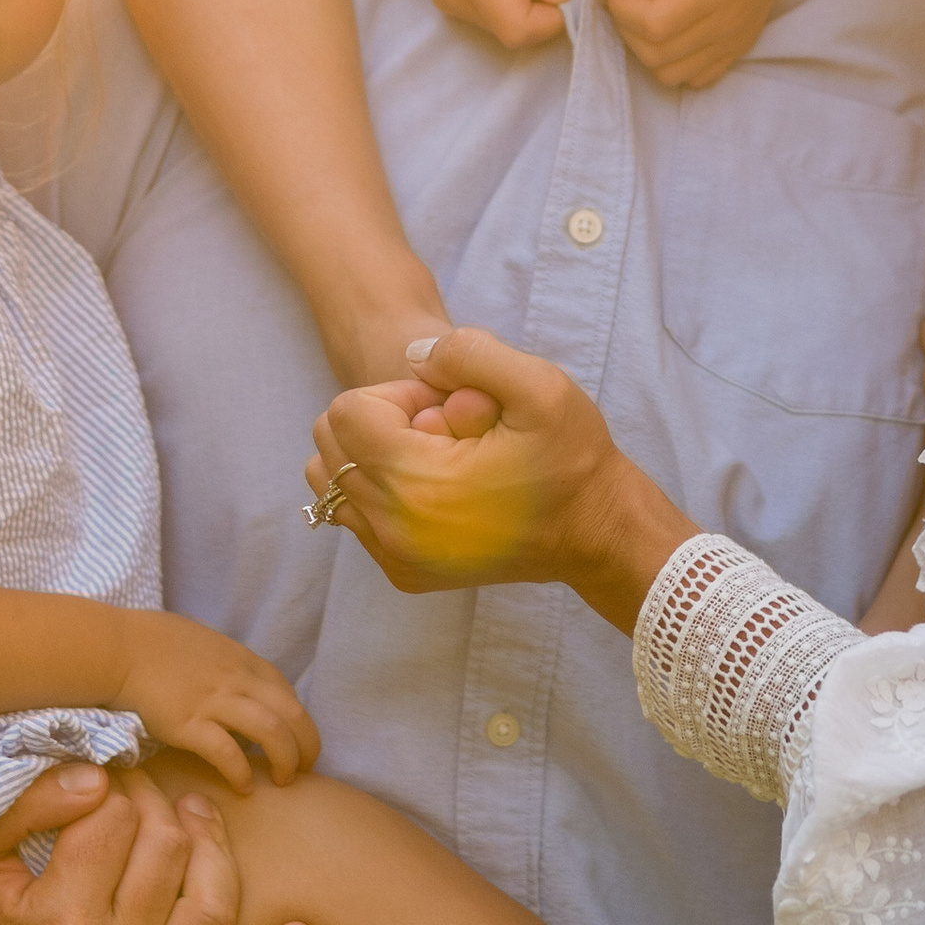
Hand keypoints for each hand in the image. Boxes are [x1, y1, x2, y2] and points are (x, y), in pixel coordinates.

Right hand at [0, 756, 313, 924]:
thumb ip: (29, 803)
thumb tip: (97, 774)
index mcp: (59, 924)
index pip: (116, 821)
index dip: (110, 781)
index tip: (99, 769)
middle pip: (169, 852)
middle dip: (155, 803)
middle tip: (134, 784)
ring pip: (213, 909)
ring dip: (215, 852)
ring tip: (196, 814)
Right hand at [116, 613, 319, 792]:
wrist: (121, 649)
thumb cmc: (158, 645)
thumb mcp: (209, 647)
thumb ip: (232, 669)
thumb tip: (243, 691)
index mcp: (243, 661)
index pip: (289, 694)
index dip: (301, 723)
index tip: (299, 744)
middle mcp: (236, 680)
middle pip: (292, 714)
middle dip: (307, 746)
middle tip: (304, 769)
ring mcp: (214, 702)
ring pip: (271, 732)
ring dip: (285, 760)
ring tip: (282, 780)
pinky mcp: (188, 725)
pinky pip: (227, 752)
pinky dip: (242, 772)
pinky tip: (243, 787)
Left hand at [306, 328, 687, 631]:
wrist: (595, 533)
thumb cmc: (571, 458)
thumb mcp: (540, 384)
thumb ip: (468, 352)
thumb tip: (411, 357)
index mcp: (418, 484)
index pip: (346, 411)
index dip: (396, 395)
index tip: (447, 407)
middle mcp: (395, 529)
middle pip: (329, 444)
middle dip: (381, 423)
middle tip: (444, 430)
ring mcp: (395, 557)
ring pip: (330, 481)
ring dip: (372, 456)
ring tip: (435, 457)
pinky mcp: (403, 573)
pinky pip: (354, 516)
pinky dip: (380, 491)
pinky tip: (436, 487)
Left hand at [602, 0, 798, 91]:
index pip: (652, 24)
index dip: (620, 2)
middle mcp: (726, 24)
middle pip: (655, 53)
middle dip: (625, 21)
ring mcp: (734, 39)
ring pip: (670, 72)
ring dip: (644, 43)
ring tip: (647, 3)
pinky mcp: (739, 44)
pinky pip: (695, 75)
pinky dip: (671, 59)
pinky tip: (670, 23)